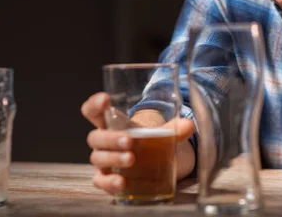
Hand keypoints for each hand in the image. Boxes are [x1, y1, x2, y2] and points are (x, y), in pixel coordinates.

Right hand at [81, 92, 195, 194]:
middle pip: (96, 137)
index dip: (95, 104)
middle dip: (111, 138)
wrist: (151, 164)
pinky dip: (109, 182)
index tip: (105, 99)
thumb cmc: (149, 141)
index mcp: (112, 123)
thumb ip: (174, 128)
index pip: (93, 111)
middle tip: (129, 141)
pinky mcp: (106, 179)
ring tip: (131, 159)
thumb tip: (189, 125)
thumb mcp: (161, 132)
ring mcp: (103, 160)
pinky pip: (101, 181)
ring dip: (113, 158)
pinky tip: (121, 182)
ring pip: (98, 158)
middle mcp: (103, 141)